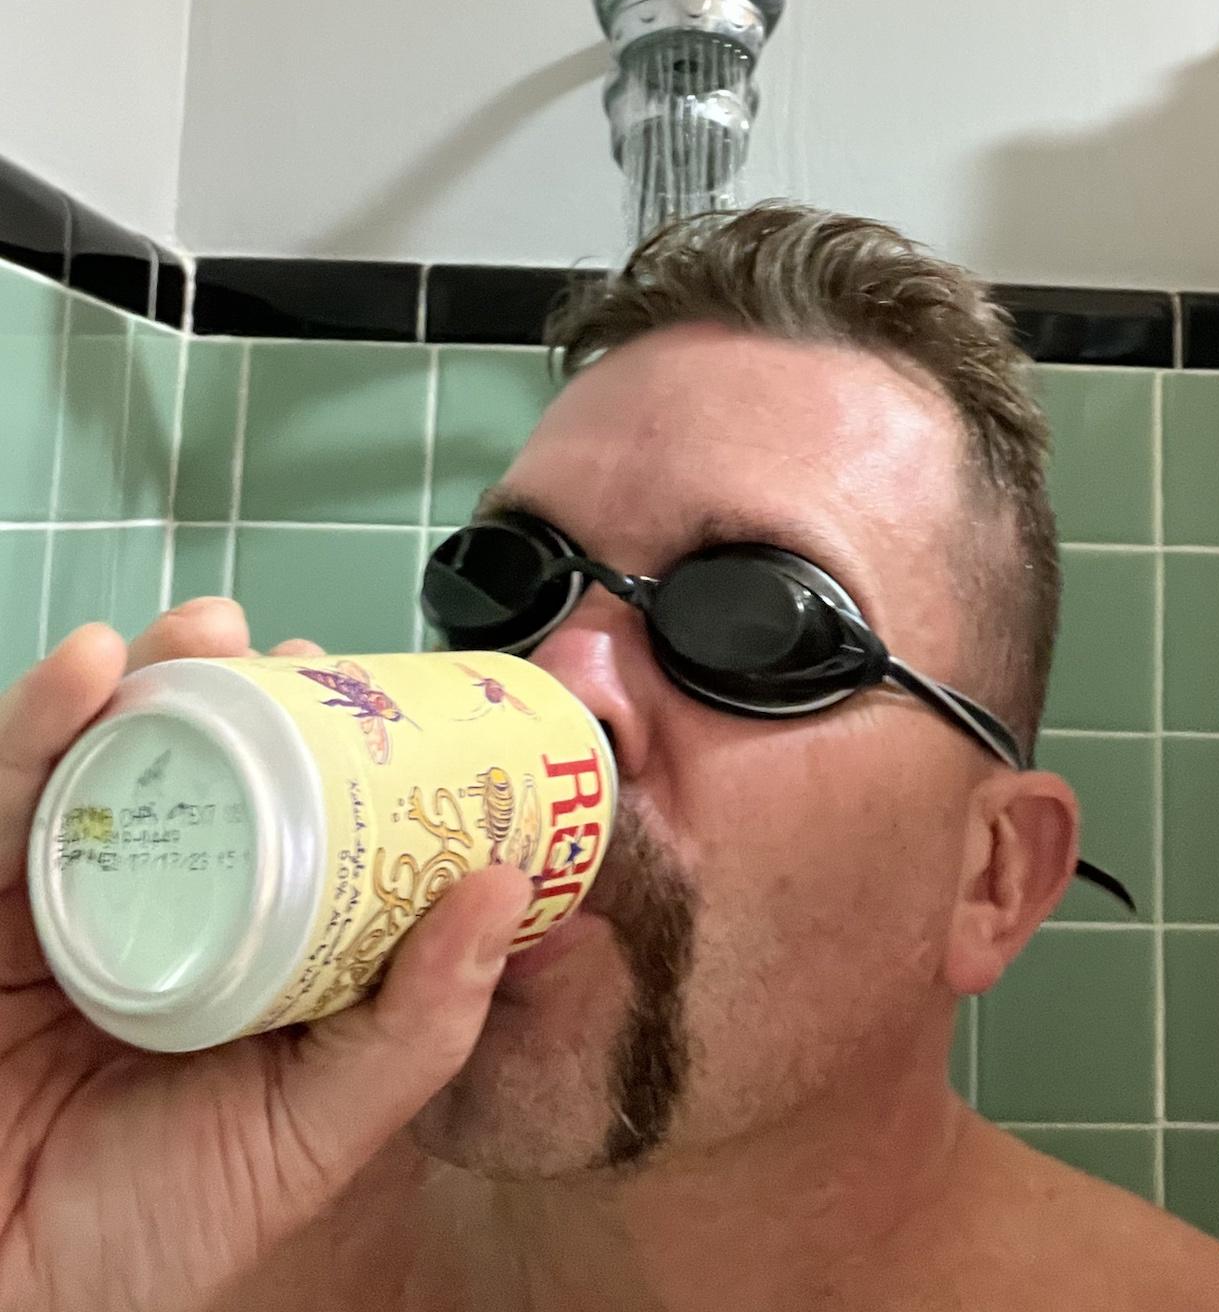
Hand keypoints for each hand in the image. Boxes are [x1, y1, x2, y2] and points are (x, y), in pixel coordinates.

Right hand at [0, 602, 531, 1311]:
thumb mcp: (310, 1135)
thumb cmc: (148, 1233)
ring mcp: (67, 893)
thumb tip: (510, 888)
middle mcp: (162, 900)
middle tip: (291, 648)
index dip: (334, 740)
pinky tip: (85, 670)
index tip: (381, 687)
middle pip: (202, 763)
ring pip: (109, 751)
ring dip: (152, 674)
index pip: (295, 811)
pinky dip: (38, 719)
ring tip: (200, 632)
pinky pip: (4, 795)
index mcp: (247, 940)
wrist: (1, 1301)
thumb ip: (412, 1030)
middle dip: (243, 687)